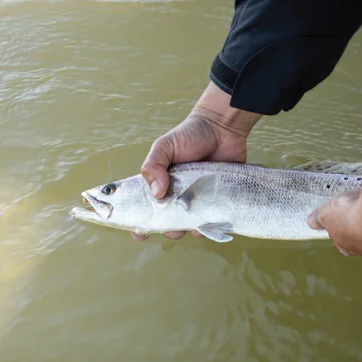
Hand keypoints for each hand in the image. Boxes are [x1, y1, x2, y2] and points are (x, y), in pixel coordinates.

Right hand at [134, 82, 260, 240]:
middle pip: (164, 221)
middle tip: (168, 227)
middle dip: (164, 229)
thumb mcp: (164, 146)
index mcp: (159, 184)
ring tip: (188, 225)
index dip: (139, 222)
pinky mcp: (214, 201)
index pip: (144, 207)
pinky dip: (206, 227)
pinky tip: (206, 223)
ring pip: (186, 225)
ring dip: (184, 230)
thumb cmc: (191, 134)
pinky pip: (208, 222)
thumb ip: (153, 166)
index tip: (138, 232)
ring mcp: (195, 199)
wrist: (223, 129)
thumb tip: (156, 193)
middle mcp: (175, 195)